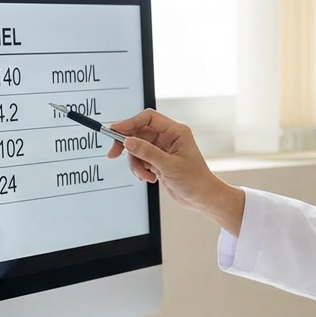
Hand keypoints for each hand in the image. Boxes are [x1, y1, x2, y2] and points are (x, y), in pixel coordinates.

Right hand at [106, 108, 244, 233]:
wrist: (202, 198)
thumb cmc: (195, 181)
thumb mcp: (169, 166)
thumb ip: (147, 152)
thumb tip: (128, 141)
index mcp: (175, 132)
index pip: (148, 118)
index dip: (129, 122)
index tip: (114, 130)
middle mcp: (168, 138)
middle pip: (138, 132)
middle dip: (127, 146)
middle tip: (113, 154)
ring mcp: (162, 149)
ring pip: (137, 148)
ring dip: (136, 163)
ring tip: (145, 175)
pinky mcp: (158, 160)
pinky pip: (140, 159)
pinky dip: (140, 169)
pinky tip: (149, 178)